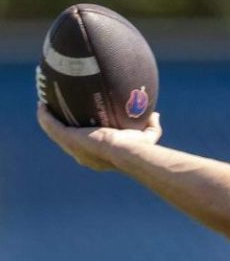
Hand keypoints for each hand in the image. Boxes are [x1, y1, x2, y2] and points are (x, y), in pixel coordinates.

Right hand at [37, 103, 161, 171]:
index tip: (80, 122)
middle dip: (61, 126)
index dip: (80, 133)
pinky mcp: (67, 138)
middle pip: (66, 138)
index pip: (85, 144)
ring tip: (45, 106)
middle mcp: (81, 153)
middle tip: (58, 111)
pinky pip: (51, 126)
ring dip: (48, 119)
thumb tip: (155, 114)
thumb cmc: (137, 149)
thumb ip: (152, 127)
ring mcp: (72, 147)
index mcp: (97, 154)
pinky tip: (42, 105)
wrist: (127, 152)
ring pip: (55, 131)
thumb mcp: (147, 136)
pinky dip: (46, 116)